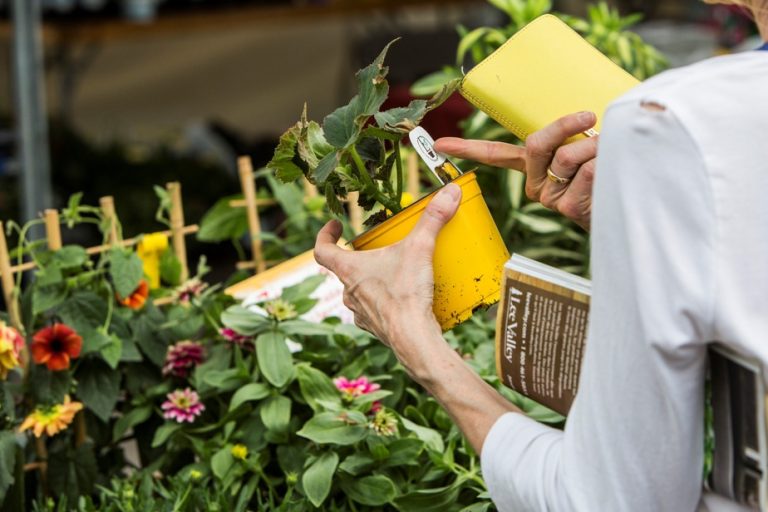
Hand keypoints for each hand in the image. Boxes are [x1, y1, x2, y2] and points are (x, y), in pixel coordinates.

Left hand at [313, 184, 461, 379]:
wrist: (413, 339)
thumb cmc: (406, 294)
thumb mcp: (420, 248)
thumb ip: (433, 219)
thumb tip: (450, 191)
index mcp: (348, 269)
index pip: (322, 250)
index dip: (325, 235)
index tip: (336, 225)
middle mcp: (348, 292)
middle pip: (345, 269)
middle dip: (360, 256)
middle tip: (377, 247)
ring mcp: (360, 312)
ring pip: (360, 291)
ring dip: (373, 279)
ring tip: (395, 270)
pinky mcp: (376, 327)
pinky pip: (376, 309)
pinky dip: (386, 301)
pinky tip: (405, 297)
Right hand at [434, 111, 596, 229]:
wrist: (633, 205)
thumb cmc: (612, 168)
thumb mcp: (589, 144)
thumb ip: (579, 131)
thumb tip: (590, 117)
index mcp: (533, 168)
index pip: (496, 154)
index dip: (467, 148)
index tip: (439, 145)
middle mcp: (535, 185)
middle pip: (536, 143)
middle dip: (565, 125)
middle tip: (590, 117)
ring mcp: (549, 198)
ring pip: (567, 156)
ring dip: (597, 148)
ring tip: (610, 157)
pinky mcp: (567, 207)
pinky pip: (587, 170)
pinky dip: (605, 163)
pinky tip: (610, 175)